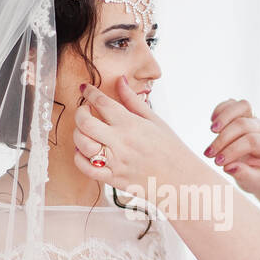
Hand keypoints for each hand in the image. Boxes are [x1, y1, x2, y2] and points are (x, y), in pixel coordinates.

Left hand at [72, 77, 186, 191]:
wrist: (181, 179)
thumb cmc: (170, 149)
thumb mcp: (154, 120)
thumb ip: (133, 100)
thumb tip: (121, 80)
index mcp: (130, 124)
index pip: (102, 102)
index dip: (89, 92)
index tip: (85, 88)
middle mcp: (120, 141)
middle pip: (85, 122)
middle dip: (79, 112)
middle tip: (84, 110)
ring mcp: (115, 161)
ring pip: (82, 144)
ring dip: (78, 134)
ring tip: (85, 131)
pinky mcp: (113, 178)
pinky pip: (86, 168)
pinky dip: (79, 158)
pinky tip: (85, 151)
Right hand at [205, 99, 259, 195]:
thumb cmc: (259, 176)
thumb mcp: (255, 182)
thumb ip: (245, 175)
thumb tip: (229, 167)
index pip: (251, 141)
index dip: (232, 150)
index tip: (218, 163)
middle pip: (243, 124)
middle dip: (223, 139)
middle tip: (209, 154)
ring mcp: (253, 119)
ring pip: (242, 106)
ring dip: (224, 117)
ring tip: (211, 131)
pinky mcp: (242, 114)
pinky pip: (232, 104)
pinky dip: (221, 109)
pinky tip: (212, 122)